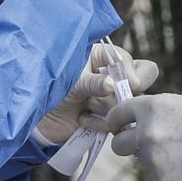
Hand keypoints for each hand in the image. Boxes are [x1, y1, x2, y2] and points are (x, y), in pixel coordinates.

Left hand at [36, 44, 158, 144]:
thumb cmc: (51, 88)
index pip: (126, 60)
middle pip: (142, 78)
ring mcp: (112, 97)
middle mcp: (111, 75)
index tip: (132, 84)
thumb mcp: (70, 81)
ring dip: (108, 108)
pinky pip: (119, 122)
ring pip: (129, 103)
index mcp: (101, 57)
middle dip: (128, 91)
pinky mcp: (110, 117)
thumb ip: (91, 82)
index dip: (131, 72)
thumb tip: (111, 85)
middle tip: (118, 97)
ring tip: (87, 106)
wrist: (39, 120)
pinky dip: (102, 123)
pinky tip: (83, 119)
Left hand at [82, 93, 181, 180]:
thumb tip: (152, 117)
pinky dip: (168, 175)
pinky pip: (157, 178)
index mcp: (153, 107)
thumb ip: (164, 110)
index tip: (118, 126)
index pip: (118, 113)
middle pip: (119, 143)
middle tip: (144, 145)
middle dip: (128, 144)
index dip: (117, 120)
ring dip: (154, 159)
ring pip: (142, 161)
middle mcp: (147, 132)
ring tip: (181, 155)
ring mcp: (153, 158)